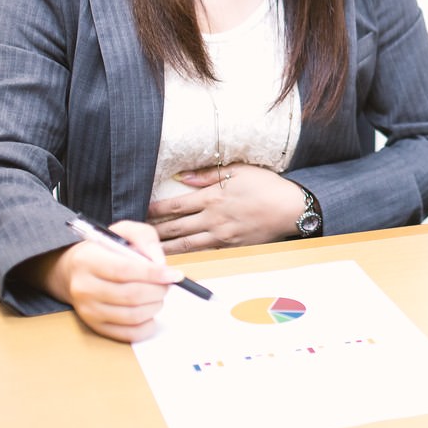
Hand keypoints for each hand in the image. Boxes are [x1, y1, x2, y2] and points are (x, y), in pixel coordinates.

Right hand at [32, 219, 181, 342]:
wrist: (73, 271)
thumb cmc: (105, 250)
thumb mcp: (123, 231)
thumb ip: (144, 238)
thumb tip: (160, 261)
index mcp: (87, 260)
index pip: (124, 270)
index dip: (153, 274)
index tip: (173, 274)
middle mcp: (83, 287)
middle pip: (130, 295)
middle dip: (158, 290)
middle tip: (167, 284)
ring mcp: (88, 310)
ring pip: (132, 316)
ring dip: (155, 306)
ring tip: (158, 295)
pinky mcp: (95, 326)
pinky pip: (128, 334)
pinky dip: (147, 325)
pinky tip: (150, 311)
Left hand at [148, 163, 304, 253]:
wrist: (291, 208)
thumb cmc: (267, 185)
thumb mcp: (238, 170)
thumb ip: (208, 175)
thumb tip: (184, 177)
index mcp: (212, 197)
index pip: (175, 206)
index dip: (155, 210)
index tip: (140, 212)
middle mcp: (213, 218)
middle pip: (175, 228)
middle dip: (153, 232)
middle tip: (136, 237)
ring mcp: (222, 235)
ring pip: (186, 244)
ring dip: (165, 248)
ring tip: (148, 251)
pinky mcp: (231, 246)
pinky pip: (204, 252)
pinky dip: (188, 255)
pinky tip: (177, 257)